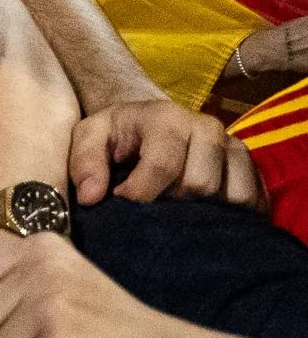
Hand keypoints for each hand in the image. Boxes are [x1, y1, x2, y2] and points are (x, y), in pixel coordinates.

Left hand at [71, 99, 255, 205]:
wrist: (147, 122)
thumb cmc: (115, 133)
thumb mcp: (87, 137)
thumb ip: (84, 162)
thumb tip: (92, 197)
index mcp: (168, 118)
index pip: (163, 165)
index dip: (140, 194)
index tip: (122, 202)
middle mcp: (208, 128)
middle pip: (201, 185)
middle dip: (171, 204)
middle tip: (151, 206)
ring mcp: (234, 147)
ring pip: (233, 196)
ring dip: (205, 213)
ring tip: (177, 211)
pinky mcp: (251, 167)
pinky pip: (254, 201)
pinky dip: (233, 216)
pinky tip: (206, 219)